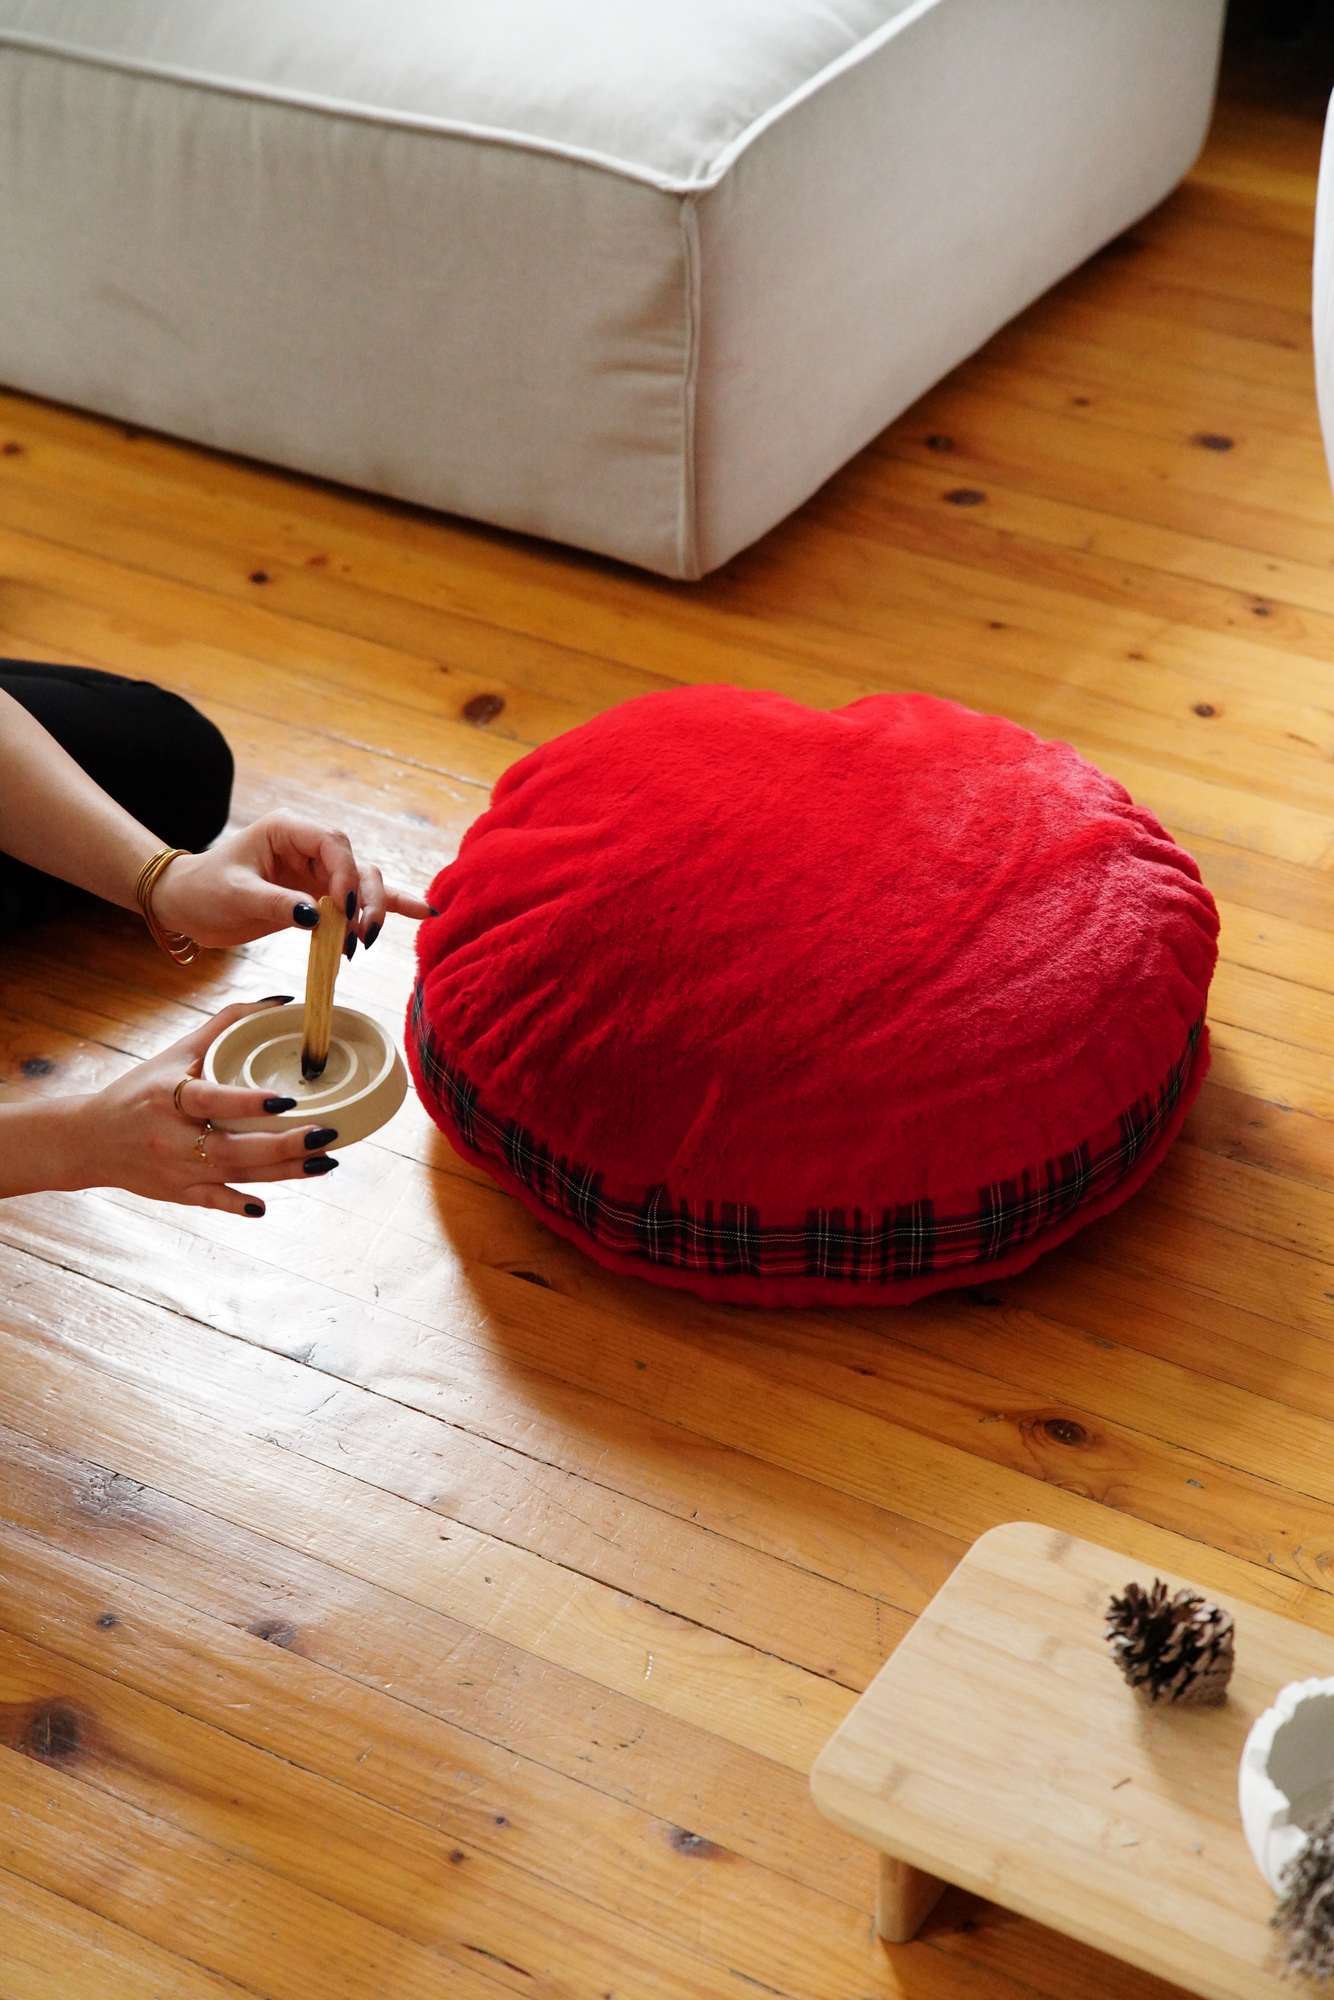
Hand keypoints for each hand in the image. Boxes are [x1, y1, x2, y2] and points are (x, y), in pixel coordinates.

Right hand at [70, 1000, 344, 1215]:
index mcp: (168, 1096)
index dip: (250, 1103)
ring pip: (235, 1174)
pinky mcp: (178, 1192)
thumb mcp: (176, 1051)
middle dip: (284, 1146)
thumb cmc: (140, 1089)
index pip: (213, 1100)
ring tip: (325, 1162)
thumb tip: (280, 1001)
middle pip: (234, 1147)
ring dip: (283, 1172)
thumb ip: (226, 1023)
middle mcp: (172, 1137)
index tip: (289, 1099)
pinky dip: (237, 1204)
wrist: (90, 1140)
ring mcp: (176, 1169)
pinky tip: (264, 1206)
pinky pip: (212, 1201)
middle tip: (327, 1136)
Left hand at [150, 812, 431, 949]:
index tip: (343, 909)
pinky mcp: (320, 895)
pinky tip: (421, 912)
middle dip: (365, 898)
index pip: (332, 843)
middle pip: (356, 864)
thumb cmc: (203, 892)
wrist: (187, 906)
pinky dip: (387, 907)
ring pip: (363, 883)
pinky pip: (357, 900)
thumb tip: (317, 917)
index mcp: (286, 829)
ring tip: (367, 940)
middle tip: (362, 934)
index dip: (345, 874)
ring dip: (372, 910)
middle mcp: (308, 846)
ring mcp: (316, 871)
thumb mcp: (235, 896)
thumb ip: (276, 904)